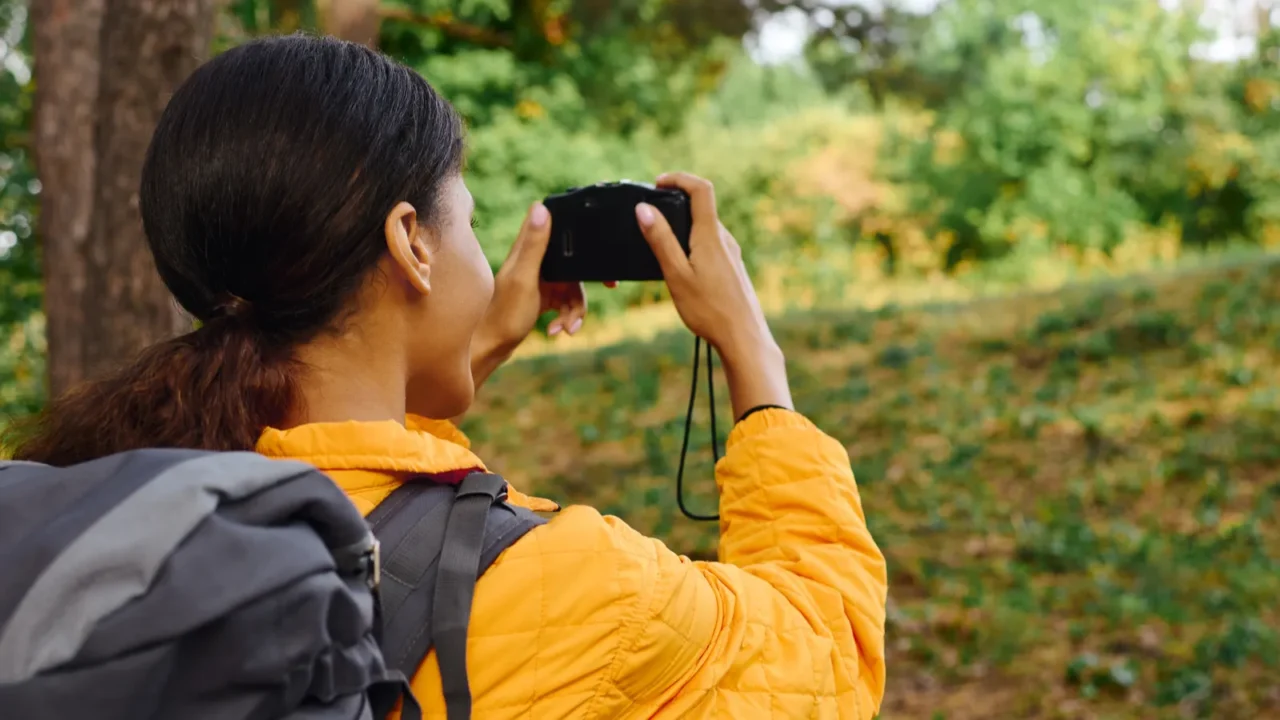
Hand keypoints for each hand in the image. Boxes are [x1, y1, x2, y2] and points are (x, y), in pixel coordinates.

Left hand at [471, 202, 610, 388]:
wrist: (493, 346)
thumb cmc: (505, 314)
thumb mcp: (524, 278)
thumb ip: (534, 245)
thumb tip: (541, 207)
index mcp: (529, 250)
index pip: (555, 224)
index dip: (577, 226)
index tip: (597, 241)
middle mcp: (535, 261)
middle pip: (574, 261)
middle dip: (589, 278)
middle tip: (611, 284)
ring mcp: (541, 280)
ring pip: (574, 285)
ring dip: (576, 308)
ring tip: (569, 328)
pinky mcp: (544, 296)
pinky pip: (567, 301)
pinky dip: (567, 317)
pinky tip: (558, 330)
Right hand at [635, 172, 792, 418]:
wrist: (743, 338)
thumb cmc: (709, 310)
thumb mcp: (676, 274)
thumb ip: (660, 240)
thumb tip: (644, 209)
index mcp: (710, 235)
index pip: (701, 189)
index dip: (679, 178)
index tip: (658, 183)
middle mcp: (725, 240)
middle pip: (702, 208)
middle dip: (675, 206)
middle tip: (651, 216)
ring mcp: (732, 254)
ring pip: (706, 229)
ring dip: (684, 228)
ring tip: (662, 245)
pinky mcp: (733, 269)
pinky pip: (712, 247)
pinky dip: (693, 246)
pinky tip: (683, 269)